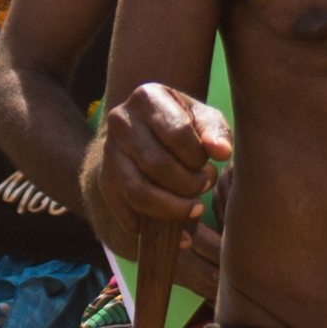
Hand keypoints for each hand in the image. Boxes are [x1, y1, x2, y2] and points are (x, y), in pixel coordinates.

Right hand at [81, 83, 230, 252]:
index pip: (178, 134)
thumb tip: (221, 152)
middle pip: (157, 165)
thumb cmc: (182, 123)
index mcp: (147, 98)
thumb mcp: (202, 118)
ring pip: (138, 192)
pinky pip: (124, 211)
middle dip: (188, 185)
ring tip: (193, 209)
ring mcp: (109, 152)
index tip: (210, 167)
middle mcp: (120, 121)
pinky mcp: (105, 179)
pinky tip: (174, 229)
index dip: (199, 158)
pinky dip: (150, 226)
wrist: (145, 131)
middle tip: (204, 187)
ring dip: (172, 209)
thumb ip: (215, 131)